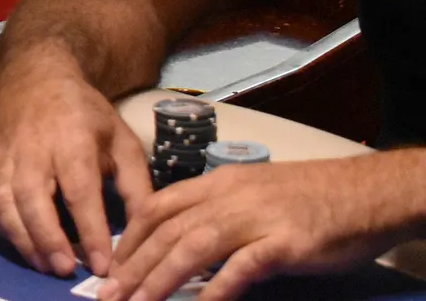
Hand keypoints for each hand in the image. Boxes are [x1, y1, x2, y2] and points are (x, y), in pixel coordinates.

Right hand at [0, 56, 150, 277]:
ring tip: (43, 264)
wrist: (35, 78)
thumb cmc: (84, 112)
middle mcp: (33, 149)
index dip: (91, 231)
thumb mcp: (121, 140)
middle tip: (64, 270)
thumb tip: (143, 230)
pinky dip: (0, 226)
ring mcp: (5, 156)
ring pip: (4, 202)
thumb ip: (135, 185)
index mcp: (72, 141)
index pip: (80, 191)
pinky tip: (19, 242)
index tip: (102, 265)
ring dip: (21, 238)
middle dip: (47, 238)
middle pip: (32, 198)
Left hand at [99, 159, 407, 300]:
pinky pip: (243, 266)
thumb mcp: (252, 193)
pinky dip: (217, 288)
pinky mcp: (285, 242)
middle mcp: (229, 196)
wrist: (364, 193)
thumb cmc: (309, 196)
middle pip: (168, 230)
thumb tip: (181, 244)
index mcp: (217, 183)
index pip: (158, 206)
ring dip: (160, 278)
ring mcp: (256, 218)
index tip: (112, 265)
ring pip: (194, 246)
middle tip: (108, 294)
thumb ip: (216, 212)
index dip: (130, 237)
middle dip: (133, 264)